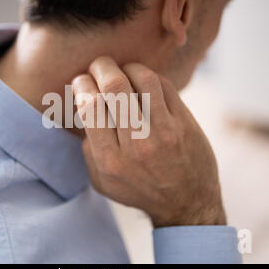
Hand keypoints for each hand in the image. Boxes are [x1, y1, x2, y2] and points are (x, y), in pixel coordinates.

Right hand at [72, 56, 225, 227]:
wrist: (186, 203)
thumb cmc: (139, 189)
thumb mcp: (103, 180)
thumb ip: (89, 147)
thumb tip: (84, 107)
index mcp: (109, 160)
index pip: (90, 106)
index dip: (82, 84)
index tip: (82, 80)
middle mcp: (136, 144)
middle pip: (114, 86)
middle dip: (101, 66)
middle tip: (100, 65)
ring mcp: (164, 133)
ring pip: (143, 79)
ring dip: (128, 67)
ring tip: (123, 70)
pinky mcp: (184, 124)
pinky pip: (165, 86)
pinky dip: (150, 77)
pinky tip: (144, 82)